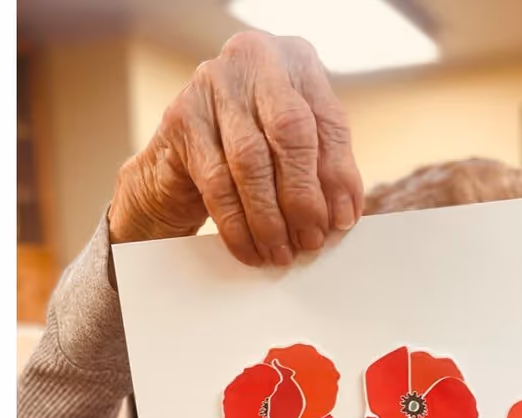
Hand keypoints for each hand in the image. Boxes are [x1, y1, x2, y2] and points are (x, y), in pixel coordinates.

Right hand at [109, 31, 362, 265]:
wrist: (179, 158)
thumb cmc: (252, 153)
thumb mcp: (298, 153)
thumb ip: (324, 172)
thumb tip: (343, 216)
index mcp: (296, 62)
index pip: (328, 121)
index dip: (339, 177)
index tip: (343, 222)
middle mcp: (255, 59)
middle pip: (290, 132)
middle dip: (303, 197)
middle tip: (311, 241)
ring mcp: (213, 84)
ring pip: (250, 161)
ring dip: (270, 218)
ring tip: (281, 253)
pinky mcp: (181, 119)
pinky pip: (216, 183)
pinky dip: (237, 225)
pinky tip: (250, 249)